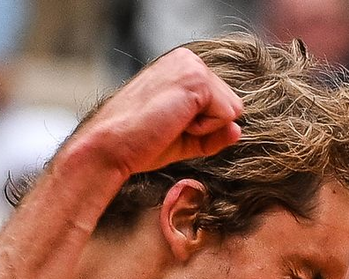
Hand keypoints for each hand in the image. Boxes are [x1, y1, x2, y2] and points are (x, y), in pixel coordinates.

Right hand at [79, 48, 242, 178]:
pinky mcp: (197, 81)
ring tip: (170, 125)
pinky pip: (226, 116)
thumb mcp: (182, 139)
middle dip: (205, 127)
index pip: (218, 102)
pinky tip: (174, 125)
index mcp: (181, 68)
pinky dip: (203, 130)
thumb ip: (211, 134)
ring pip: (231, 110)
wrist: (110, 147)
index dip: (200, 127)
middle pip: (230, 104)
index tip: (167, 128)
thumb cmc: (138, 144)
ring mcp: (193, 67)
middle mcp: (189, 60)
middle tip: (168, 128)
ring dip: (204, 129)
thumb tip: (238, 131)